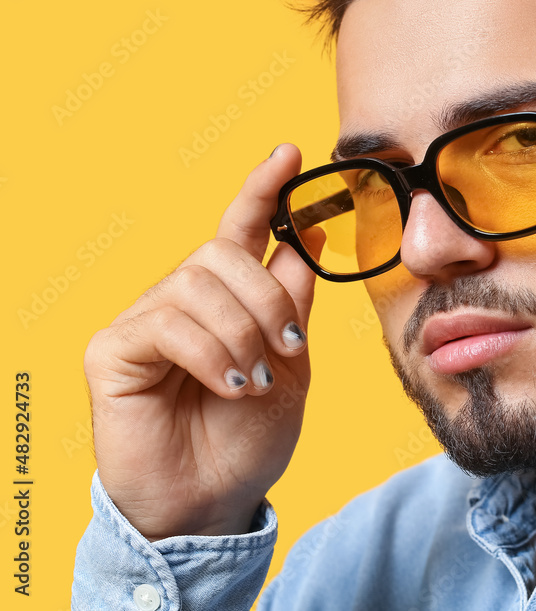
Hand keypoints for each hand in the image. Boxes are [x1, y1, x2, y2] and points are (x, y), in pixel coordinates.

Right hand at [84, 144, 323, 539]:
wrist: (216, 498)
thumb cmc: (250, 435)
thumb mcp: (290, 361)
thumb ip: (292, 298)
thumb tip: (306, 233)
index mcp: (228, 298)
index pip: (241, 228)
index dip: (262, 188)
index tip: (290, 153)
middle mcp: (182, 298)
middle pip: (222, 252)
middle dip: (268, 299)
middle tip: (287, 349)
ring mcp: (144, 320)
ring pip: (197, 284)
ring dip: (241, 333)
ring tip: (254, 381)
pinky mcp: (112, 350)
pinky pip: (167, 323)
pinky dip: (210, 353)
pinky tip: (228, 386)